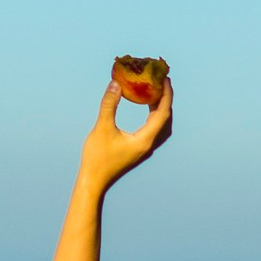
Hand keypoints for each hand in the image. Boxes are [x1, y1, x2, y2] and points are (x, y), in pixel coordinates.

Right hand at [81, 70, 173, 191]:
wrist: (94, 181)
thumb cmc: (97, 157)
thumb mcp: (102, 128)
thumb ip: (109, 105)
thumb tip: (116, 84)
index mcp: (144, 140)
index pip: (162, 114)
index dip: (166, 95)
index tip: (165, 79)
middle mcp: (149, 145)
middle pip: (166, 120)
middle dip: (165, 99)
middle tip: (162, 82)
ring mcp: (145, 149)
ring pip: (161, 126)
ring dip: (161, 108)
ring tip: (156, 93)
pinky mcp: (139, 150)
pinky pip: (154, 129)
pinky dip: (155, 116)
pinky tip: (147, 109)